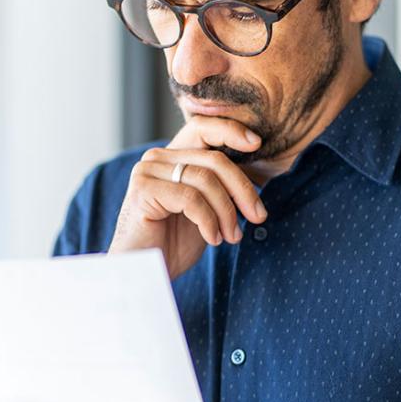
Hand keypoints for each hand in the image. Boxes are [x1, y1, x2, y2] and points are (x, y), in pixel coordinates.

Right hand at [108, 116, 267, 278]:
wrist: (142, 272)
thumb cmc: (172, 244)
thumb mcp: (205, 210)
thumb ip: (220, 188)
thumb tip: (256, 174)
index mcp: (172, 156)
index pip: (203, 129)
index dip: (231, 131)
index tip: (257, 145)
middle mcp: (157, 158)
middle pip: (214, 159)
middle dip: (243, 189)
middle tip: (258, 216)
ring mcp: (147, 172)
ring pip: (206, 180)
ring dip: (227, 212)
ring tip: (231, 236)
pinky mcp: (143, 190)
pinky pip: (191, 198)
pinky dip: (209, 221)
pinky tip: (212, 239)